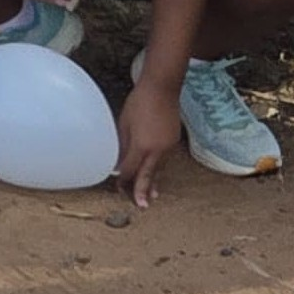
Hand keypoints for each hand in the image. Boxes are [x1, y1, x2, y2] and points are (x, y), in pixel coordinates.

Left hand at [116, 86, 183, 207]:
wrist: (162, 88)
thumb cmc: (139, 102)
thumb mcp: (124, 124)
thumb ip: (122, 145)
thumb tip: (119, 161)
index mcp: (142, 146)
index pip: (131, 170)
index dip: (124, 181)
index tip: (120, 188)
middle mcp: (157, 149)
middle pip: (147, 174)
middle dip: (143, 191)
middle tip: (142, 205)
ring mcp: (168, 146)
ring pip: (158, 168)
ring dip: (152, 180)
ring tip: (151, 194)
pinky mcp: (174, 141)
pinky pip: (164, 159)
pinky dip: (158, 167)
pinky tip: (155, 172)